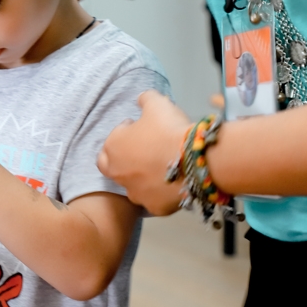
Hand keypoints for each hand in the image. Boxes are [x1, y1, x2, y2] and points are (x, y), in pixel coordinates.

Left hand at [97, 90, 191, 215]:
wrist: (195, 161)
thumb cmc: (169, 130)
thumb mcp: (157, 104)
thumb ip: (145, 99)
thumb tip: (141, 99)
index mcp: (113, 147)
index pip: (112, 138)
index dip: (126, 132)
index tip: (142, 129)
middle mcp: (118, 173)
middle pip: (112, 166)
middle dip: (123, 157)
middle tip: (142, 150)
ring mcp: (135, 193)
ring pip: (132, 185)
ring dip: (141, 176)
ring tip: (160, 167)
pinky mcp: (153, 207)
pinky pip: (154, 198)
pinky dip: (159, 192)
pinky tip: (171, 184)